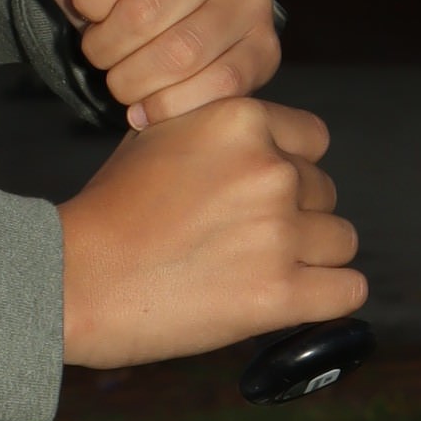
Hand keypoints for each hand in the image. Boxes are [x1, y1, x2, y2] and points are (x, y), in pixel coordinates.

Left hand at [10, 0, 277, 123]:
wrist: (167, 5)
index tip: (84, 6)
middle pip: (148, 10)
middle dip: (105, 45)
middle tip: (97, 51)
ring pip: (182, 54)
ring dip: (133, 79)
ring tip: (119, 77)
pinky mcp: (265, 46)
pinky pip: (218, 85)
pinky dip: (170, 105)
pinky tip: (146, 105)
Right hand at [54, 101, 364, 373]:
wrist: (72, 281)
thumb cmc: (108, 213)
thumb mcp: (155, 136)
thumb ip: (215, 130)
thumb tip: (257, 139)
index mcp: (240, 121)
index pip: (315, 140)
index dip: (290, 168)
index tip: (258, 194)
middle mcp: (268, 170)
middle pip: (326, 192)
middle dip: (294, 215)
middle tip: (242, 240)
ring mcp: (277, 233)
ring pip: (341, 241)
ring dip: (310, 258)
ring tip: (258, 270)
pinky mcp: (280, 294)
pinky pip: (348, 290)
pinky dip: (327, 297)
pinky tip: (294, 299)